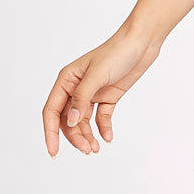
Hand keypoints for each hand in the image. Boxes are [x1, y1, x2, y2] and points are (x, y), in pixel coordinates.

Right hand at [42, 27, 161, 157]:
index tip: (54, 152)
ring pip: (84, 121)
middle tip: (87, 149)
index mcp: (67, 80)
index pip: (52, 111)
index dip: (50, 133)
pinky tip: (108, 137)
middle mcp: (77, 88)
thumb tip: (70, 122)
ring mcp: (93, 93)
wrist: (143, 41)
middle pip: (68, 120)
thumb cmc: (118, 51)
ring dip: (88, 135)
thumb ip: (82, 99)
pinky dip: (103, 128)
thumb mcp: (97, 75)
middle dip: (75, 136)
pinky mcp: (108, 96)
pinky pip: (101, 117)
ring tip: (96, 148)